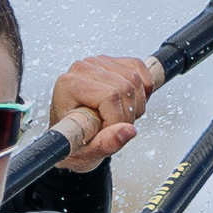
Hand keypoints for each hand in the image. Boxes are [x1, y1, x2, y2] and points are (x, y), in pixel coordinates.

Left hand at [48, 54, 153, 173]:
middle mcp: (82, 69)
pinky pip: (138, 68)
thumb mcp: (86, 151)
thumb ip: (106, 143)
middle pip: (126, 87)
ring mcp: (97, 63)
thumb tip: (128, 131)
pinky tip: (130, 102)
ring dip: (137, 104)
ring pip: (134, 79)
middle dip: (128, 114)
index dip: (117, 119)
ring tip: (121, 116)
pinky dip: (143, 89)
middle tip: (116, 127)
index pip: (110, 96)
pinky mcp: (112, 61)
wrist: (72, 133)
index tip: (108, 131)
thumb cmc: (74, 140)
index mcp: (69, 85)